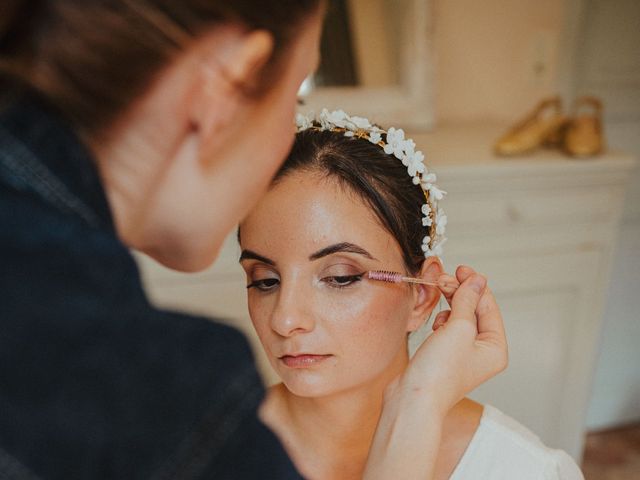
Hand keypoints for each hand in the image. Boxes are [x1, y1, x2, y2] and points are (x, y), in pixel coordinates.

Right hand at [396, 265, 507, 415]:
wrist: (412, 398)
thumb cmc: (438, 372)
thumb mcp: (458, 328)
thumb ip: (467, 300)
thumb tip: (477, 280)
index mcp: (495, 348)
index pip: (489, 306)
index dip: (475, 285)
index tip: (461, 269)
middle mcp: (482, 352)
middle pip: (475, 310)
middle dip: (460, 292)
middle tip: (444, 278)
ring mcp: (463, 354)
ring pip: (460, 318)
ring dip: (450, 304)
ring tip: (437, 298)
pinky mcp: (446, 355)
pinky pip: (448, 329)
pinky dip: (441, 320)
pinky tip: (435, 323)